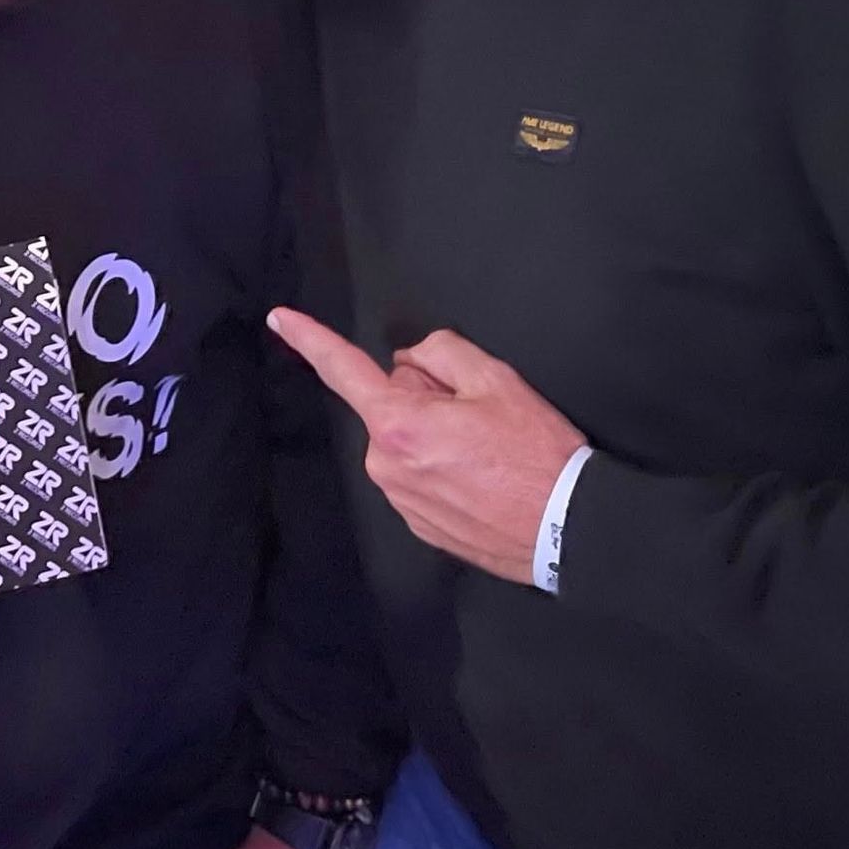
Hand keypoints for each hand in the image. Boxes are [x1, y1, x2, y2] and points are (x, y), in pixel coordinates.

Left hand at [270, 310, 586, 583]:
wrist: (569, 530)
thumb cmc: (536, 454)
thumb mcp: (496, 380)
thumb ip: (440, 353)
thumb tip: (410, 362)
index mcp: (397, 424)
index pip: (343, 370)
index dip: (310, 339)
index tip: (279, 319)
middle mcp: (385, 465)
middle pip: (390, 406)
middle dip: (424, 399)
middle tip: (479, 417)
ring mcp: (400, 499)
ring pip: (405, 441)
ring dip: (435, 436)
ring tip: (487, 453)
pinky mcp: (419, 525)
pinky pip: (418, 475)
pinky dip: (443, 467)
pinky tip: (483, 478)